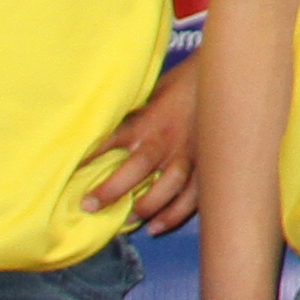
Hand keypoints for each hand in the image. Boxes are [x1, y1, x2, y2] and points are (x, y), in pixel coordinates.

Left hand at [82, 60, 204, 234]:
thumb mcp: (156, 89)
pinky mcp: (208, 163)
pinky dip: (175, 214)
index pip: (111, 140)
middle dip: (111, 190)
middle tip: (89, 206)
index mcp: (149, 119)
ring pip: (167, 186)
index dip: (89, 156)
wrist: (229, 74)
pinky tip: (157, 226)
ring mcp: (190, 153)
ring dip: (146, 205)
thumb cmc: (187, 80)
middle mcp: (167, 139)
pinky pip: (193, 195)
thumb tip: (107, 124)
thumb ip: (135, 111)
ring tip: (130, 219)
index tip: (69, 172)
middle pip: (136, 169)